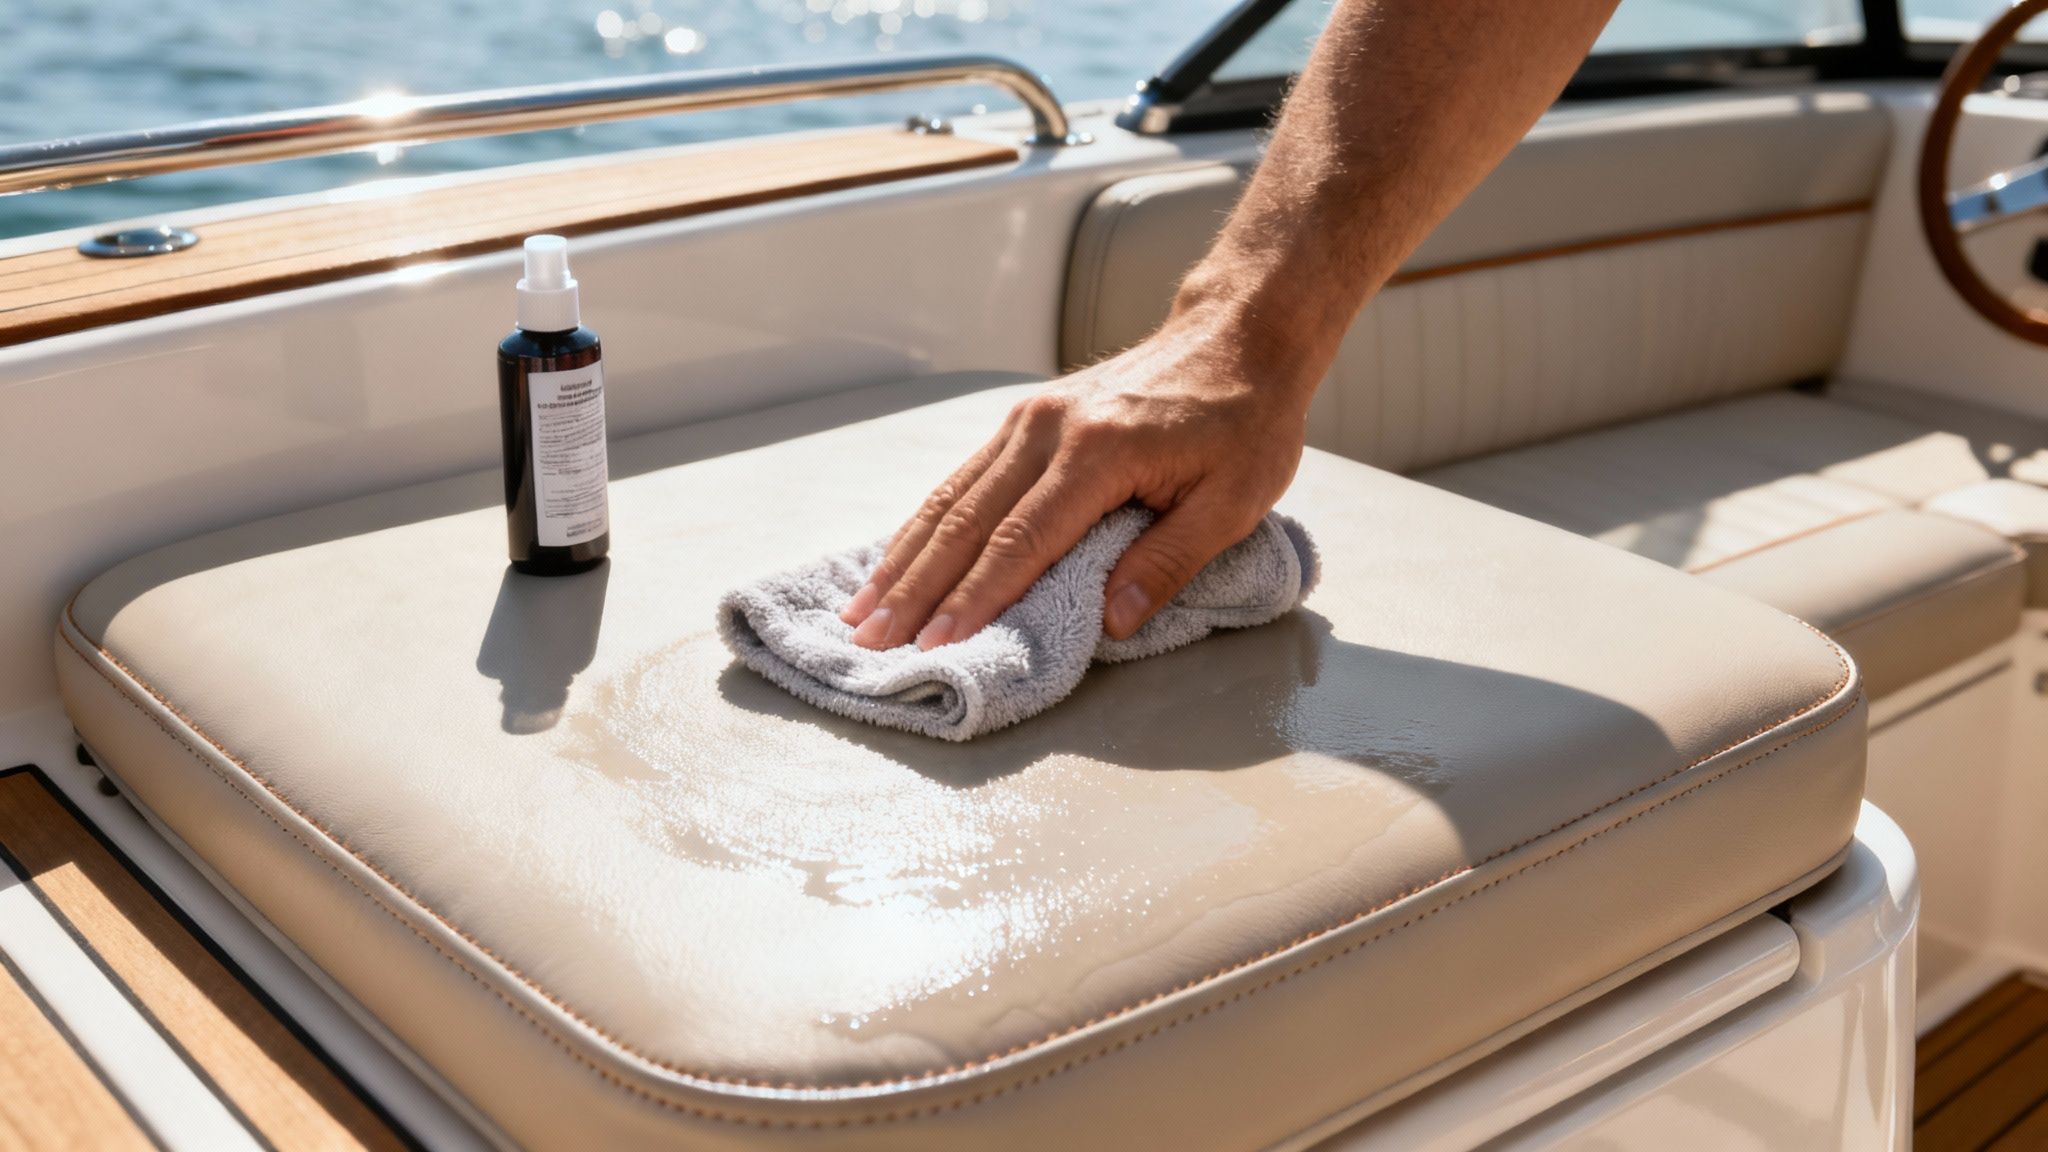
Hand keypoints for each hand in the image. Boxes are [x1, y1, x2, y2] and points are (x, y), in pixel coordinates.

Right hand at [839, 306, 1314, 649]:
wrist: (1239, 333)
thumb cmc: (1245, 421)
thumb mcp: (1235, 499)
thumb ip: (1170, 561)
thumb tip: (1112, 622)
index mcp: (1099, 452)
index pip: (1021, 540)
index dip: (976, 599)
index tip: (936, 646)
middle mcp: (1048, 429)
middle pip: (967, 521)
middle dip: (917, 589)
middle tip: (872, 642)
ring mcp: (1030, 418)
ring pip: (951, 497)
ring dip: (904, 559)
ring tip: (863, 611)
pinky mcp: (1026, 417)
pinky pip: (962, 477)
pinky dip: (924, 525)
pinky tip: (899, 560)